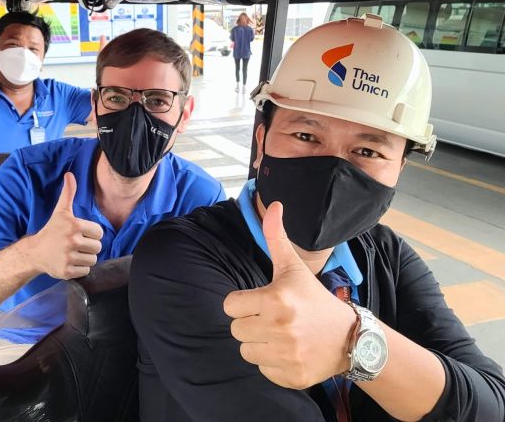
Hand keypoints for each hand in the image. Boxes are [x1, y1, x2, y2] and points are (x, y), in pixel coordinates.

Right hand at [30, 172, 103, 279]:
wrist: (35, 252)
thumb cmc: (51, 230)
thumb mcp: (61, 211)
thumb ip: (68, 193)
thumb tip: (70, 174)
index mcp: (74, 225)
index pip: (99, 232)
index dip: (92, 233)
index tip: (81, 233)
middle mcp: (72, 241)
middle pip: (97, 247)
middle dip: (89, 246)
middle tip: (77, 244)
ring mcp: (69, 257)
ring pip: (93, 260)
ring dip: (85, 258)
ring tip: (74, 253)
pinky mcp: (66, 271)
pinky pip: (85, 271)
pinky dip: (80, 268)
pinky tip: (70, 262)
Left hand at [223, 202, 355, 388]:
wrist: (351, 338)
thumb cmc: (314, 299)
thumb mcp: (294, 268)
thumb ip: (276, 237)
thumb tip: (273, 205)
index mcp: (275, 300)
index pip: (229, 306)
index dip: (243, 303)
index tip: (262, 302)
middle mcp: (280, 328)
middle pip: (235, 329)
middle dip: (250, 323)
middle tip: (272, 319)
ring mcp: (286, 355)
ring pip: (246, 351)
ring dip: (258, 343)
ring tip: (280, 335)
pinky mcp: (291, 376)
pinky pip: (262, 369)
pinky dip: (271, 363)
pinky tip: (289, 352)